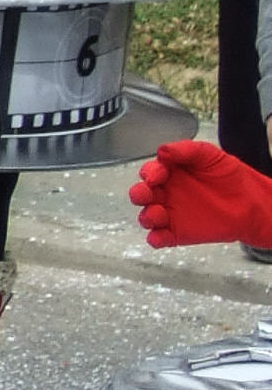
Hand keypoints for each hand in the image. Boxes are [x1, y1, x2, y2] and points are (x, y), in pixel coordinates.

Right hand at [127, 138, 271, 246]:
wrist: (250, 202)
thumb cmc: (229, 176)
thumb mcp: (208, 155)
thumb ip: (185, 150)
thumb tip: (162, 151)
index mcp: (169, 173)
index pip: (150, 172)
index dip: (150, 173)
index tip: (158, 174)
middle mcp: (166, 193)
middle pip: (141, 194)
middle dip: (139, 194)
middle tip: (145, 193)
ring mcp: (170, 214)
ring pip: (147, 217)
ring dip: (147, 216)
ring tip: (157, 214)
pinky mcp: (177, 233)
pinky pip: (159, 238)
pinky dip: (155, 239)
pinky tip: (159, 236)